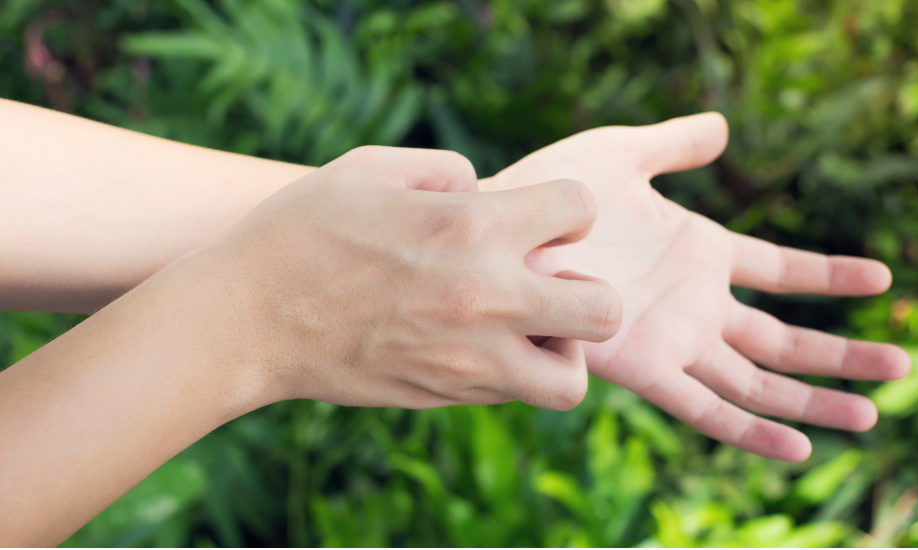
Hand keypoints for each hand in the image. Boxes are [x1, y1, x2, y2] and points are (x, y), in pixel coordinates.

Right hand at [204, 146, 622, 410]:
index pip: (582, 210)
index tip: (538, 220)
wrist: (247, 320)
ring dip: (564, 352)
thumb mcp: (370, 167)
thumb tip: (484, 191)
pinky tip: (479, 346)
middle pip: (606, 309)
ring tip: (527, 331)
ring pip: (572, 380)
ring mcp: (471, 359)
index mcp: (473, 226)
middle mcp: (486, 297)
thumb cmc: (302, 232)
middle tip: (548, 284)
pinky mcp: (448, 396)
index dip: (568, 210)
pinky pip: (515, 395)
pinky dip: (515, 373)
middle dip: (590, 292)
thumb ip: (446, 169)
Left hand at [481, 114, 910, 460]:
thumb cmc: (550, 193)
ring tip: (872, 414)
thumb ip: (673, 145)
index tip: (880, 280)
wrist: (498, 232)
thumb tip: (723, 126)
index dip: (829, 277)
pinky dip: (749, 431)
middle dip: (840, 355)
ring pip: (757, 382)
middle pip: (782, 341)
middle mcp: (695, 306)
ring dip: (813, 400)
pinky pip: (704, 408)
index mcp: (699, 255)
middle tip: (901, 366)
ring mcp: (674, 340)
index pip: (781, 273)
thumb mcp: (623, 157)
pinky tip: (797, 447)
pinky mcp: (643, 368)